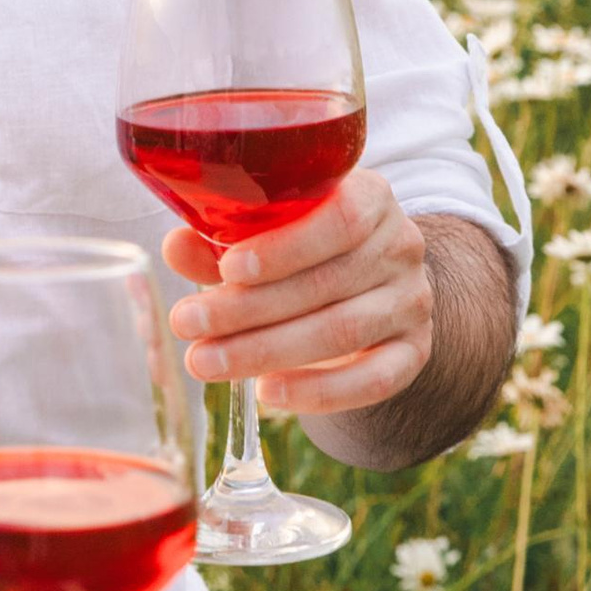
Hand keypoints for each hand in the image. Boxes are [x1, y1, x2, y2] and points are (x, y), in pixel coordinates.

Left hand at [163, 167, 433, 425]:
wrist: (371, 287)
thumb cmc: (305, 248)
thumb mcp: (269, 232)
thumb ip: (225, 236)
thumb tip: (176, 247)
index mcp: (370, 197)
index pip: (340, 217)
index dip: (285, 246)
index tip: (228, 268)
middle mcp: (401, 246)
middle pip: (326, 282)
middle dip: (247, 308)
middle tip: (186, 323)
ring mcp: (412, 302)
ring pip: (341, 331)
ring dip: (265, 351)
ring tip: (205, 362)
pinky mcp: (414, 352)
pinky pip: (372, 380)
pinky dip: (318, 392)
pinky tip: (267, 393)